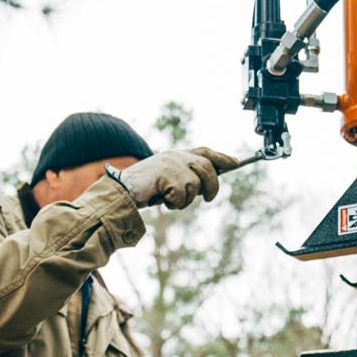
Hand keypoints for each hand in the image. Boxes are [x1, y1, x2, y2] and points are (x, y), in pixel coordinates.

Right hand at [109, 147, 237, 209]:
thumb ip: (186, 178)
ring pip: (195, 185)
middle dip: (212, 186)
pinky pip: (183, 195)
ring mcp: (171, 165)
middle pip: (207, 168)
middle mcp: (176, 156)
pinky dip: (175, 203)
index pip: (204, 152)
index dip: (221, 158)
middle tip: (209, 199)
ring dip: (186, 199)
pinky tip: (162, 200)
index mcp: (176, 155)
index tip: (235, 164)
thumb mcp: (169, 180)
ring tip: (171, 200)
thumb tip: (209, 187)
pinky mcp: (167, 176)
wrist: (121, 190)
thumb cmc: (145, 189)